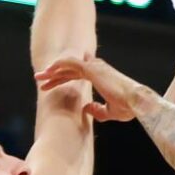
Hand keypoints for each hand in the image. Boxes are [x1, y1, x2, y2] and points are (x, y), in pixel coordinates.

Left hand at [34, 53, 148, 122]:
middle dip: (52, 74)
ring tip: (39, 77)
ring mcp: (93, 66)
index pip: (76, 75)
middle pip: (68, 69)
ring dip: (51, 70)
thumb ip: (98, 110)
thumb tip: (86, 109)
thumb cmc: (127, 107)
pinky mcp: (91, 68)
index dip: (61, 79)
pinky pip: (69, 63)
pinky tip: (48, 72)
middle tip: (39, 78)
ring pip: (67, 65)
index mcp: (100, 76)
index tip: (48, 86)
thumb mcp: (110, 112)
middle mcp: (96, 68)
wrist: (135, 102)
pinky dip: (58, 65)